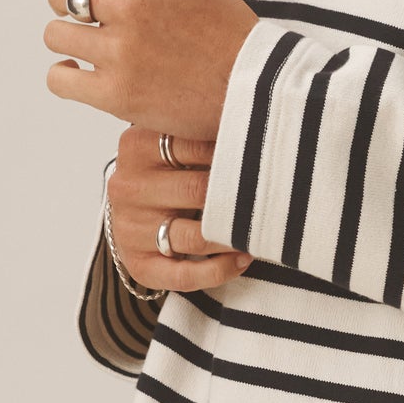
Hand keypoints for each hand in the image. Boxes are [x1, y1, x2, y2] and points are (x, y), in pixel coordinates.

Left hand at [45, 0, 258, 139]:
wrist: (257, 89)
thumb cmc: (232, 33)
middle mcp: (129, 4)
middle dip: (64, 2)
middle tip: (78, 15)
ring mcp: (120, 51)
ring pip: (55, 36)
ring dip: (68, 40)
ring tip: (86, 47)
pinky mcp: (115, 94)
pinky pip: (59, 80)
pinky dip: (63, 77)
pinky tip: (77, 75)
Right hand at [101, 126, 251, 291]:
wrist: (134, 211)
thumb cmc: (168, 172)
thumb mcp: (176, 142)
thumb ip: (206, 131)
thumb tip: (258, 127)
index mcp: (137, 147)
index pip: (195, 144)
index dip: (235, 151)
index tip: (266, 156)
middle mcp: (128, 187)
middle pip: (197, 191)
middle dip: (240, 196)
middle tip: (276, 195)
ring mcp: (130, 228)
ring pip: (195, 237)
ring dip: (234, 236)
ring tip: (263, 231)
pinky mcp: (139, 264)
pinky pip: (185, 275)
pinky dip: (220, 270)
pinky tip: (244, 259)